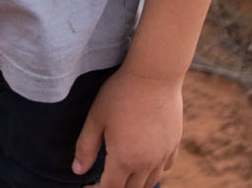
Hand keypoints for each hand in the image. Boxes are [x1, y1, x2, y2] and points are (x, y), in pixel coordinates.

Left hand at [72, 66, 183, 187]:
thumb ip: (86, 147)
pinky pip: (165, 167)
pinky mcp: (174, 143)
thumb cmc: (121, 93)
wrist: (155, 74)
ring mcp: (163, 154)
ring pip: (150, 182)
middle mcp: (146, 162)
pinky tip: (145, 161)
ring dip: (135, 183)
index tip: (86, 186)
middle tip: (102, 179)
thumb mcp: (96, 118)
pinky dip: (153, 170)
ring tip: (122, 173)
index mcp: (124, 158)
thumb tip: (78, 170)